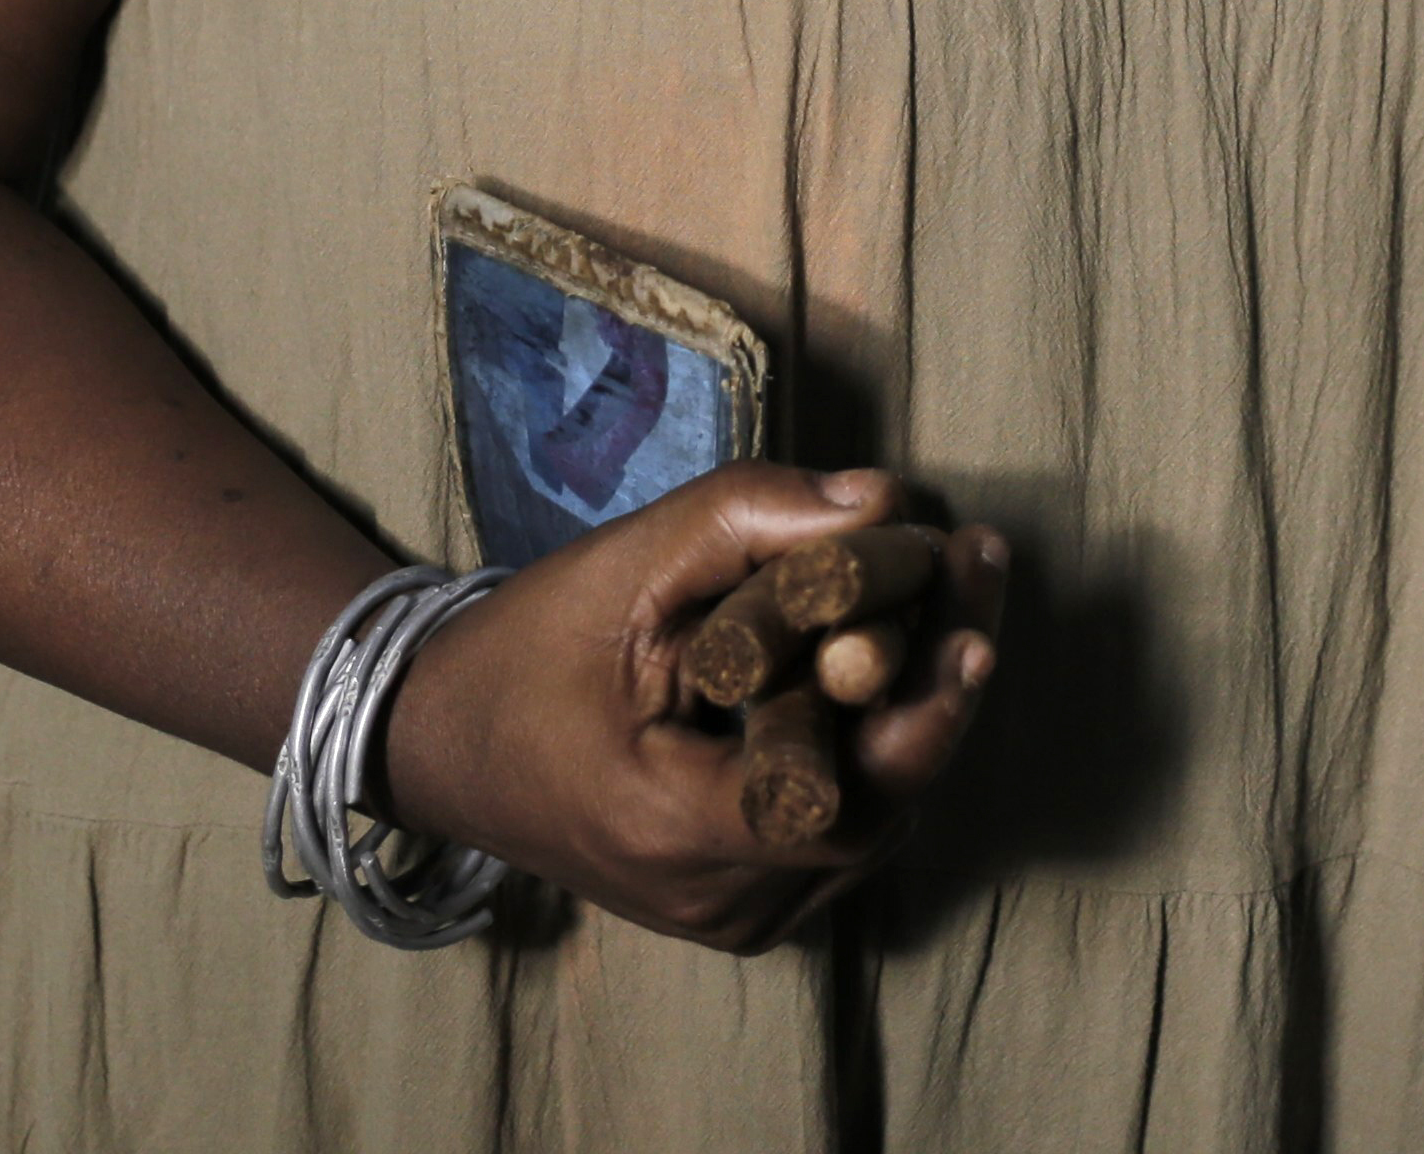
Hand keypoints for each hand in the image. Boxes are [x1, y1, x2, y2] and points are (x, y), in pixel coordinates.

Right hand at [375, 464, 1012, 951]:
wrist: (443, 747)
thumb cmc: (527, 649)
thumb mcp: (624, 564)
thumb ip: (746, 518)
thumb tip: (885, 502)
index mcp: (675, 830)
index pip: (846, 787)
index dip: (922, 700)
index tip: (970, 600)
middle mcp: (720, 902)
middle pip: (882, 799)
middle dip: (936, 677)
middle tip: (980, 563)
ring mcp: (738, 920)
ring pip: (876, 817)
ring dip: (913, 708)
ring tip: (951, 593)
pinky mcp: (747, 912)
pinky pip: (844, 832)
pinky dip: (873, 749)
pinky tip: (889, 662)